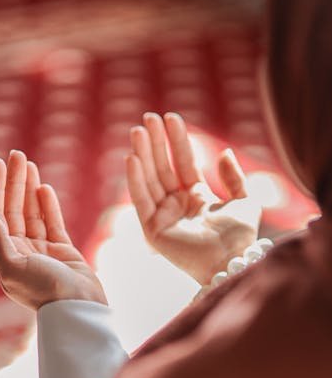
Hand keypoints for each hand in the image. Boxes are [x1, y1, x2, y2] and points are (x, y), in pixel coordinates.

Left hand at [0, 150, 106, 310]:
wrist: (78, 308)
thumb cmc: (44, 291)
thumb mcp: (12, 267)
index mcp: (4, 255)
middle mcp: (19, 251)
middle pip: (12, 209)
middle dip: (13, 181)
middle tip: (16, 154)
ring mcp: (41, 250)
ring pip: (32, 212)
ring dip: (29, 187)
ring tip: (28, 163)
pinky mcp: (62, 250)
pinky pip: (52, 222)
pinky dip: (48, 204)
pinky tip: (44, 187)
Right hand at [126, 112, 261, 284]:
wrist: (231, 261)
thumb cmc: (240, 237)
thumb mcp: (245, 201)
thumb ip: (234, 178)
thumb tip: (224, 153)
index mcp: (196, 198)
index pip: (183, 163)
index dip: (177, 141)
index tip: (170, 117)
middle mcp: (177, 205)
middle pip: (163, 168)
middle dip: (156, 143)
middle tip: (148, 118)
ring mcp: (163, 217)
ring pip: (150, 180)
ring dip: (143, 155)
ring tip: (138, 130)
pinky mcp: (152, 230)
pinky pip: (141, 200)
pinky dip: (136, 180)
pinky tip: (132, 158)